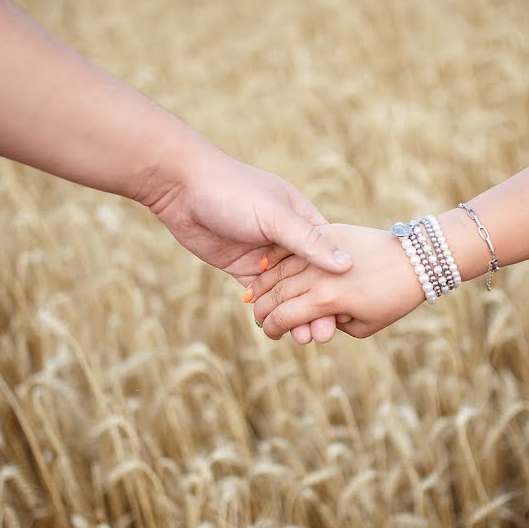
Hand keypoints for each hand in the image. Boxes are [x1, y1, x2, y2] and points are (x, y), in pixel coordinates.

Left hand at [140, 142, 353, 343]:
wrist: (182, 188)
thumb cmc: (234, 191)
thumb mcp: (275, 216)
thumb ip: (308, 242)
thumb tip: (346, 265)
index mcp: (303, 219)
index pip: (329, 256)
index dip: (338, 284)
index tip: (347, 311)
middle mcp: (287, 238)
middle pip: (309, 279)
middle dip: (318, 306)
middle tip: (325, 336)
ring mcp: (264, 254)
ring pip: (286, 290)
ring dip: (296, 314)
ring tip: (304, 339)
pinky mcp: (241, 266)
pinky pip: (260, 293)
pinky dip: (270, 311)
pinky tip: (279, 330)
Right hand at [248, 224, 425, 338]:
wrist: (417, 259)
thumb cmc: (394, 299)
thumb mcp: (364, 326)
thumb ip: (334, 325)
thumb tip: (316, 320)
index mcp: (326, 301)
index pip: (285, 316)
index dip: (272, 327)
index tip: (269, 333)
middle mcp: (319, 275)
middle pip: (277, 292)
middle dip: (262, 307)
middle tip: (257, 316)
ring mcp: (322, 250)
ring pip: (280, 268)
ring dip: (264, 283)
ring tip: (256, 294)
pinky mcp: (331, 231)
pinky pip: (296, 244)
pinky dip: (277, 256)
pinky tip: (267, 264)